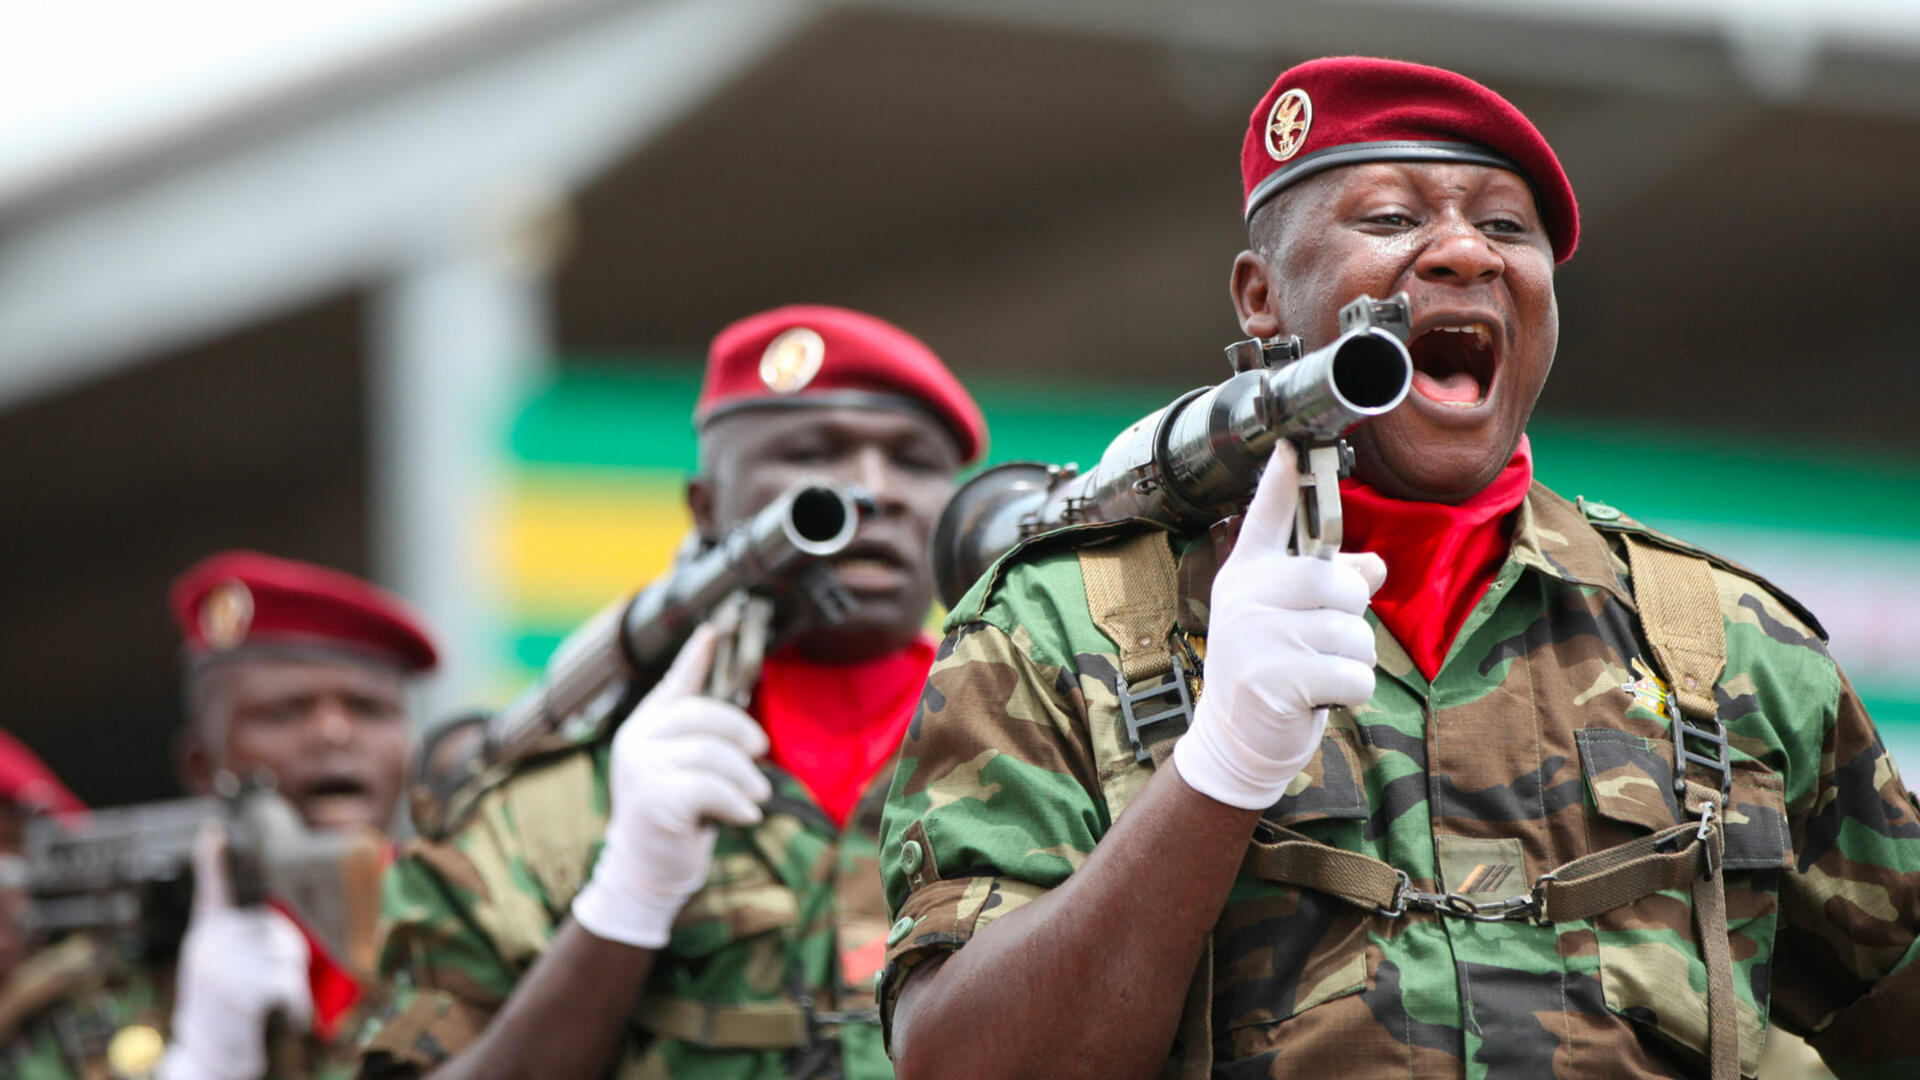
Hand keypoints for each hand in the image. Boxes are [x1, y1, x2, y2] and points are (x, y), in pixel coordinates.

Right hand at [158, 824, 311, 1079]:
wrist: (206, 1055)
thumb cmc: (220, 1008)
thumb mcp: (215, 964)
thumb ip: (237, 934)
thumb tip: (264, 912)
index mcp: (207, 935)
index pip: (212, 891)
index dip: (213, 862)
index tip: (212, 831)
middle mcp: (210, 945)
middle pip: (277, 929)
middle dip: (289, 954)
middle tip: (277, 983)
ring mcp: (223, 968)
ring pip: (287, 956)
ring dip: (294, 981)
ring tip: (276, 1003)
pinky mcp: (242, 993)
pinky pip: (288, 985)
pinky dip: (299, 1003)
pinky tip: (295, 1013)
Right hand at [571, 624, 771, 948]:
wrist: (647, 870)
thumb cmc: (675, 815)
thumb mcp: (683, 768)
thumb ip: (699, 736)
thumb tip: (736, 701)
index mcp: (644, 726)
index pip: (675, 683)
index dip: (696, 656)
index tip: (715, 630)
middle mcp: (636, 741)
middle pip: (701, 715)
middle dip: (740, 732)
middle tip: (761, 753)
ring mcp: (641, 769)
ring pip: (710, 754)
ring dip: (744, 776)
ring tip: (755, 794)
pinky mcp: (654, 800)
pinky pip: (709, 787)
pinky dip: (737, 801)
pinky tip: (746, 815)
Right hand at [1171, 445, 1386, 809]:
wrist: (1235, 740)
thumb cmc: (1269, 672)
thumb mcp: (1290, 623)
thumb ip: (1326, 588)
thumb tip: (1373, 567)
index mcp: (1247, 574)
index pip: (1267, 517)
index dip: (1283, 481)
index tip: (1291, 443)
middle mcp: (1247, 596)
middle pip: (1342, 584)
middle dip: (1350, 621)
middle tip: (1317, 647)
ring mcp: (1257, 636)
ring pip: (1356, 632)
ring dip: (1352, 662)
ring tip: (1316, 674)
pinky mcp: (1276, 678)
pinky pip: (1355, 674)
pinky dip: (1351, 693)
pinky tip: (1318, 698)